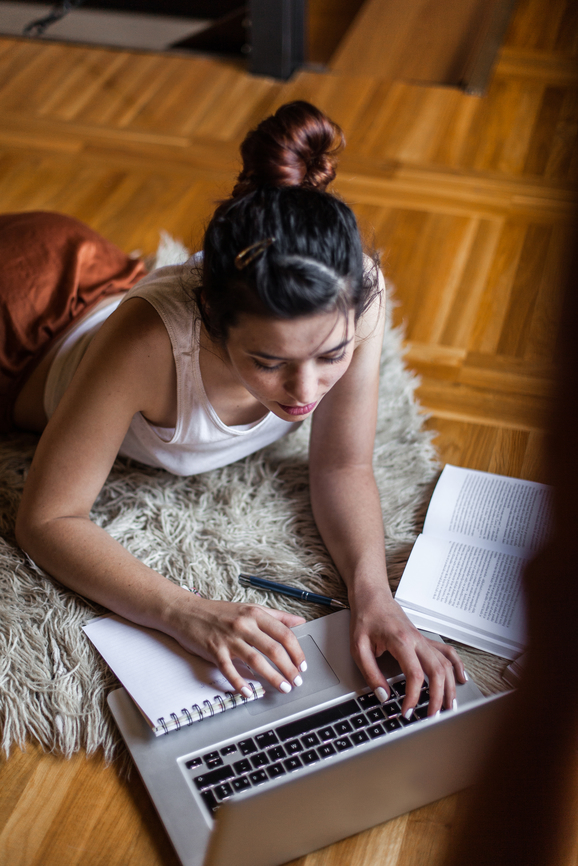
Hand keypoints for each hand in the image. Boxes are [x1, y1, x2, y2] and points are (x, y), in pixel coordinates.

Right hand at [165, 595, 306, 695]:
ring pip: (256, 661)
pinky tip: (250, 693)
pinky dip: (240, 683)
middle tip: (297, 681)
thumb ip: (275, 616)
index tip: (302, 664)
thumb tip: (299, 622)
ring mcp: (228, 638)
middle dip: (289, 668)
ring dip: (272, 677)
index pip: (283, 633)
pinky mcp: (214, 650)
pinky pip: (229, 670)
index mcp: (254, 614)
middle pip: (273, 649)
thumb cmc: (218, 612)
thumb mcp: (249, 608)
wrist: (186, 612)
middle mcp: (243, 625)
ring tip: (283, 687)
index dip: (296, 651)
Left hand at [349, 585, 466, 716]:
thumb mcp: (358, 647)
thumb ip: (370, 672)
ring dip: (450, 686)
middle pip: (437, 671)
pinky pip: (446, 653)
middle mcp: (417, 640)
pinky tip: (460, 679)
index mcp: (401, 641)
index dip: (413, 697)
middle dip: (438, 697)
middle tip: (431, 716)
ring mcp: (423, 639)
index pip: (414, 674)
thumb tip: (383, 695)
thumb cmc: (365, 618)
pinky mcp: (424, 640)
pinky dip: (456, 666)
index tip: (407, 711)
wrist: (372, 597)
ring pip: (445, 664)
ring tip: (449, 707)